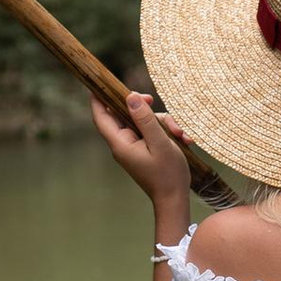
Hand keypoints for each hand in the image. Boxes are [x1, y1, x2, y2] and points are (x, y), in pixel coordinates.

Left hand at [91, 88, 193, 229]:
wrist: (175, 198)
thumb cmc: (167, 174)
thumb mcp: (160, 142)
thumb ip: (145, 119)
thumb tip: (130, 96)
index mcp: (121, 143)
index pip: (101, 116)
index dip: (97, 98)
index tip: (98, 82)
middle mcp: (124, 144)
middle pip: (125, 114)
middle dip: (143, 107)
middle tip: (152, 99)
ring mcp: (135, 146)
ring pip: (143, 122)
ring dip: (163, 122)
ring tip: (180, 133)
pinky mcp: (145, 149)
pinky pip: (152, 132)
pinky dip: (166, 132)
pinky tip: (183, 139)